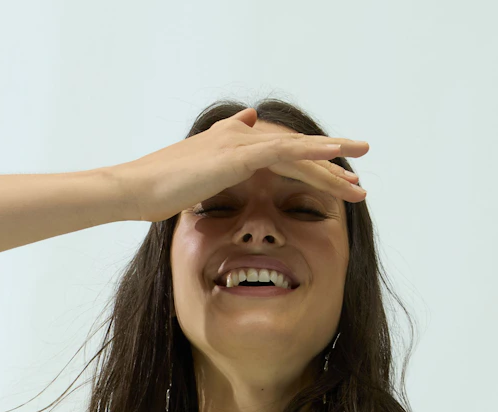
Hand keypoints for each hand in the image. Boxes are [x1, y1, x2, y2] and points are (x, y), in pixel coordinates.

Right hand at [107, 105, 368, 222]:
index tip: (333, 184)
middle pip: (296, 152)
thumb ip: (217, 164)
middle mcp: (241, 136)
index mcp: (233, 143)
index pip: (281, 156)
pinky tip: (335, 158)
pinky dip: (312, 155)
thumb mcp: (195, 177)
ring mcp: (241, 143)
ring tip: (360, 180)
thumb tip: (238, 140)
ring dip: (332, 164)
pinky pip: (285, 153)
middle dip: (329, 167)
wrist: (138, 187)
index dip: (308, 169)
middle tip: (359, 181)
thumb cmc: (158, 189)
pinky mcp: (239, 154)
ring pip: (297, 152)